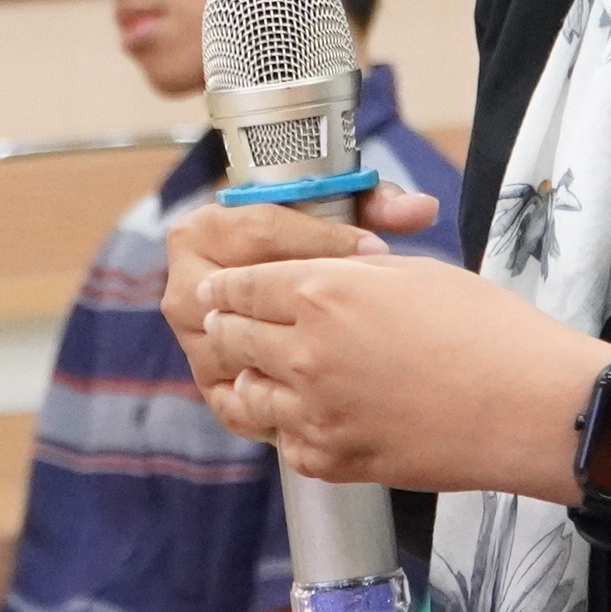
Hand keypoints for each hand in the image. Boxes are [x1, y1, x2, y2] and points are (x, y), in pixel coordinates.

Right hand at [158, 178, 440, 395]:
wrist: (274, 288)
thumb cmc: (308, 242)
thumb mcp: (335, 214)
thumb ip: (379, 206)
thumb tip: (423, 208)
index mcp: (203, 231)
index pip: (262, 230)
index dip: (324, 239)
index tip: (375, 252)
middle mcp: (187, 288)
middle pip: (240, 296)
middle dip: (308, 302)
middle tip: (367, 308)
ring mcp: (195, 342)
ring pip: (240, 353)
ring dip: (296, 357)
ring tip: (359, 355)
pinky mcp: (213, 387)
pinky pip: (243, 403)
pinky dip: (286, 406)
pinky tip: (336, 399)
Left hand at [194, 251, 606, 498]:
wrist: (526, 407)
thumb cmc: (489, 330)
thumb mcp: (416, 273)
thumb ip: (353, 275)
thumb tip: (325, 278)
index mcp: (324, 290)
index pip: (242, 285)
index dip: (225, 287)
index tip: (214, 290)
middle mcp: (305, 351)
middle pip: (231, 336)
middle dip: (226, 326)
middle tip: (226, 325)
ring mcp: (314, 411)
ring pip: (247, 392)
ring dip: (251, 377)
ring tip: (262, 372)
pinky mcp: (332, 460)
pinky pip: (285, 442)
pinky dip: (289, 427)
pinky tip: (306, 418)